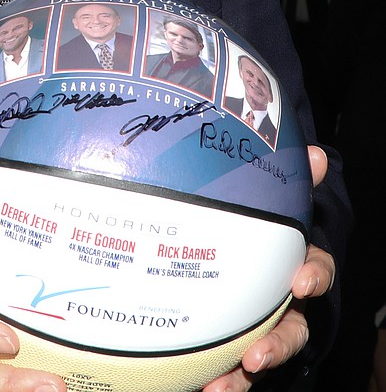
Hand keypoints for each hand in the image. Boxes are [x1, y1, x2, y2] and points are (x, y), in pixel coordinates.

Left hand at [201, 146, 335, 390]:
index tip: (301, 281)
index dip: (314, 277)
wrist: (247, 257)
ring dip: (247, 373)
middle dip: (277, 345)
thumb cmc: (266, 229)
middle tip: (256, 355)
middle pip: (293, 329)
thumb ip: (295, 182)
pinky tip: (204, 388)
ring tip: (223, 386)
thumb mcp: (277, 204)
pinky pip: (235, 371)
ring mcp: (264, 327)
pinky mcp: (239, 346)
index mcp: (297, 267)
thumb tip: (315, 152)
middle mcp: (287, 303)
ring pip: (265, 354)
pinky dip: (223, 382)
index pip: (317, 272)